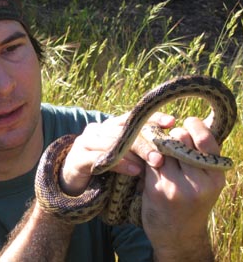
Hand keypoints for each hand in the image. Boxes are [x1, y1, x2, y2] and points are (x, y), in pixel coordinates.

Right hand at [59, 112, 174, 195]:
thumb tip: (170, 150)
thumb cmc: (104, 170)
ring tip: (153, 163)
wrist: (73, 184)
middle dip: (146, 142)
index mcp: (110, 126)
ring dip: (135, 153)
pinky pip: (100, 158)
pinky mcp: (78, 157)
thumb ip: (141, 152)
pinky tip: (134, 171)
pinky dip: (119, 164)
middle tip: (163, 155)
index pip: (133, 117)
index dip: (152, 117)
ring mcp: (85, 141)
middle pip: (124, 130)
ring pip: (113, 142)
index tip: (172, 122)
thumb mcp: (126, 158)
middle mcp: (98, 129)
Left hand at [142, 117, 224, 259]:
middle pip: (180, 139)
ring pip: (161, 147)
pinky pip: (148, 160)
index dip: (194, 126)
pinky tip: (146, 156)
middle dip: (173, 134)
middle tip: (169, 139)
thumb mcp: (206, 183)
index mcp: (215, 176)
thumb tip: (192, 123)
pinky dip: (146, 155)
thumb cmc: (192, 203)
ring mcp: (177, 186)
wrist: (178, 237)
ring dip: (156, 143)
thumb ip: (201, 157)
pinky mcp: (156, 189)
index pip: (205, 140)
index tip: (187, 123)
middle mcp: (199, 182)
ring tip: (156, 146)